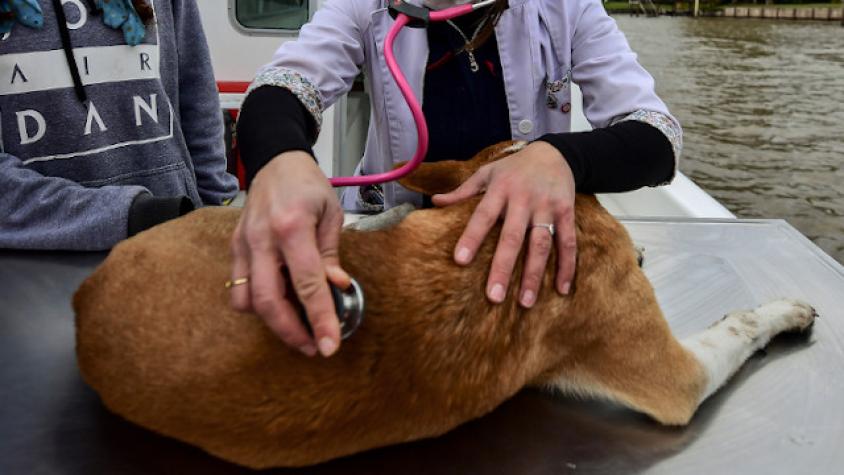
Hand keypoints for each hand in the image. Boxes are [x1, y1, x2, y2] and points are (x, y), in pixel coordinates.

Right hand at [229, 151, 349, 356]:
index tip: (331, 345)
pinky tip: (280, 303)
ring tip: (299, 328)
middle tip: (313, 347)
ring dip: (272, 322)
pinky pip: (239, 288)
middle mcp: (262, 239)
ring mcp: (243, 245)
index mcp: (292, 227)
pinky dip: (259, 304)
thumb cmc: (308, 185)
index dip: (320, 319)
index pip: (307, 284)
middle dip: (291, 332)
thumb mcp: (331, 212)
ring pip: (247, 301)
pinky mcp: (234, 248)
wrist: (275, 159)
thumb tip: (337, 288)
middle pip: (268, 301)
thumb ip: (331, 253)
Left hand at [432, 141, 575, 307]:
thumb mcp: (487, 172)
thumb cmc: (514, 168)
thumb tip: (435, 202)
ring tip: (526, 302)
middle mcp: (524, 199)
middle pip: (513, 237)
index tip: (460, 260)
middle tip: (494, 297)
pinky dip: (567, 266)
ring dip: (534, 275)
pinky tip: (562, 290)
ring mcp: (547, 207)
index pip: (483, 215)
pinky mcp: (567, 212)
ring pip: (541, 245)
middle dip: (503, 267)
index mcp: (500, 189)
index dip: (472, 237)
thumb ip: (463, 190)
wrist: (555, 153)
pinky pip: (568, 242)